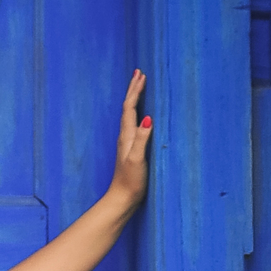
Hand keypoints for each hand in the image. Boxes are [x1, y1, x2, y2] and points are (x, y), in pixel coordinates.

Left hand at [110, 69, 151, 215]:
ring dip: (134, 98)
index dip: (135, 91)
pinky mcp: (132, 149)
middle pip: (128, 107)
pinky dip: (138, 112)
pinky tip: (142, 114)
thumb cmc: (131, 181)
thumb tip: (148, 118)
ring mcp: (128, 142)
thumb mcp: (137, 159)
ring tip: (139, 86)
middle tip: (138, 72)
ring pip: (130, 114)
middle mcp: (125, 136)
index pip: (130, 108)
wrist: (122, 198)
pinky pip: (134, 123)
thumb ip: (142, 139)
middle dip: (133, 89)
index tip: (141, 75)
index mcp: (127, 136)